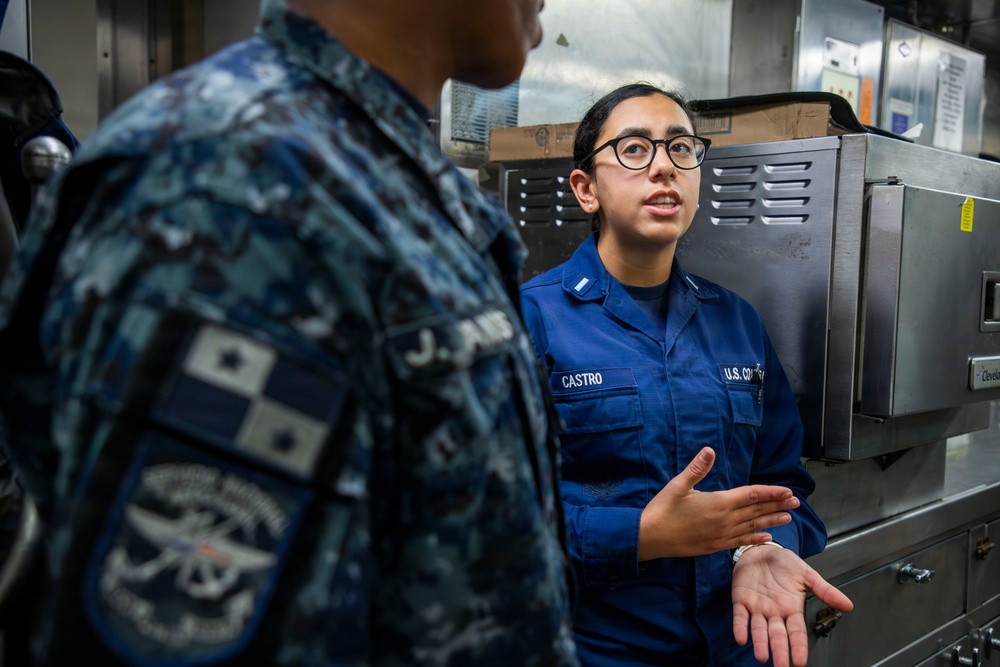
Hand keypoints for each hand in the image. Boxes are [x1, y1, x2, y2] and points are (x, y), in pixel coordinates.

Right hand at [637, 447, 799, 559]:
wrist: (650, 538)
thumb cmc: (663, 509)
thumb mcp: (678, 485)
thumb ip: (697, 468)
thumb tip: (709, 450)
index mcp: (719, 503)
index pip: (752, 495)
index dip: (771, 492)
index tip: (787, 491)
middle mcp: (725, 520)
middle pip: (757, 510)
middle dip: (777, 505)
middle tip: (796, 502)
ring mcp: (721, 535)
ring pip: (753, 526)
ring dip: (772, 521)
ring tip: (788, 517)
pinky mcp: (715, 546)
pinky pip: (741, 541)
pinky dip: (755, 538)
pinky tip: (767, 538)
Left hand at [732, 544, 853, 666]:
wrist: (761, 549)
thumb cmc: (784, 563)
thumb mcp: (807, 574)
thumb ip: (825, 591)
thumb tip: (848, 605)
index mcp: (791, 608)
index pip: (797, 632)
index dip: (798, 646)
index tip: (800, 662)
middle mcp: (774, 612)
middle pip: (778, 635)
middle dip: (780, 651)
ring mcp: (757, 607)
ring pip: (758, 629)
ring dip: (760, 643)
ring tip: (762, 657)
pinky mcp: (741, 599)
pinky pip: (740, 616)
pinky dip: (740, 627)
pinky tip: (741, 638)